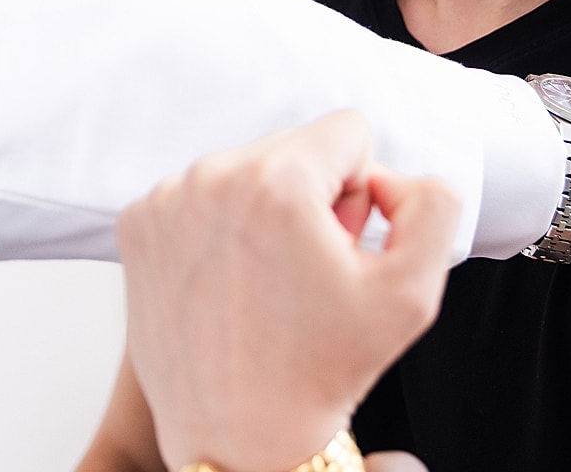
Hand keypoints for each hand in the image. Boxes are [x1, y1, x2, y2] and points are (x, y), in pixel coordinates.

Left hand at [116, 112, 459, 471]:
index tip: (343, 244)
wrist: (239, 439)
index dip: (363, 191)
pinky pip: (201, 195)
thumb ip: (433, 204)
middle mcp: (211, 178)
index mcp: (277, 182)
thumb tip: (389, 176)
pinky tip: (230, 285)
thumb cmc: (321, 373)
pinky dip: (220, 230)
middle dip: (314, 198)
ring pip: (247, 169)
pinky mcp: (138, 226)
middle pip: (295, 146)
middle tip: (309, 271)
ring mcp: (166, 202)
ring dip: (266, 212)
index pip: (348, 131)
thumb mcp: (414, 292)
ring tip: (270, 282)